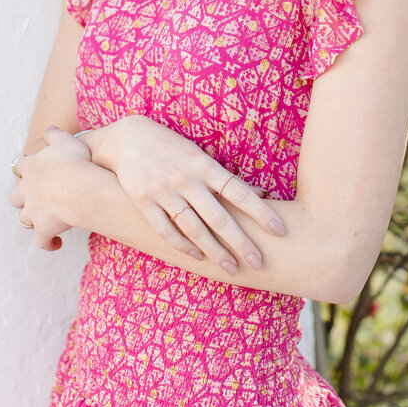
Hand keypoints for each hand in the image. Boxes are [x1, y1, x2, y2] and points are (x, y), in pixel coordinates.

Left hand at [8, 126, 90, 250]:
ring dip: (33, 219)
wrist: (76, 186)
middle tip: (35, 198)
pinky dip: (48, 243)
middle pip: (15, 197)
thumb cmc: (73, 160)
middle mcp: (27, 191)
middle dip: (22, 198)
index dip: (27, 168)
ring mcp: (33, 211)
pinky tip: (56, 243)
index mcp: (32, 168)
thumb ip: (54, 134)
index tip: (34, 170)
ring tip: (45, 220)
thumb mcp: (64, 140)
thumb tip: (49, 129)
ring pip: (25, 219)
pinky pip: (42, 241)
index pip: (22, 167)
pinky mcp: (43, 228)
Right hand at [94, 115, 286, 276]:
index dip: (260, 211)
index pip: (239, 192)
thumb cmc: (173, 148)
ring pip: (194, 229)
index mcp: (204, 165)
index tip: (279, 230)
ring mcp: (163, 192)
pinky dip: (182, 246)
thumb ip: (224, 178)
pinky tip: (198, 257)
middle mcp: (186, 179)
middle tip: (260, 262)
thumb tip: (260, 193)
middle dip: (241, 242)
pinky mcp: (143, 202)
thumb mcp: (200, 155)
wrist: (128, 138)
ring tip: (232, 268)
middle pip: (219, 217)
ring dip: (215, 251)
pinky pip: (165, 230)